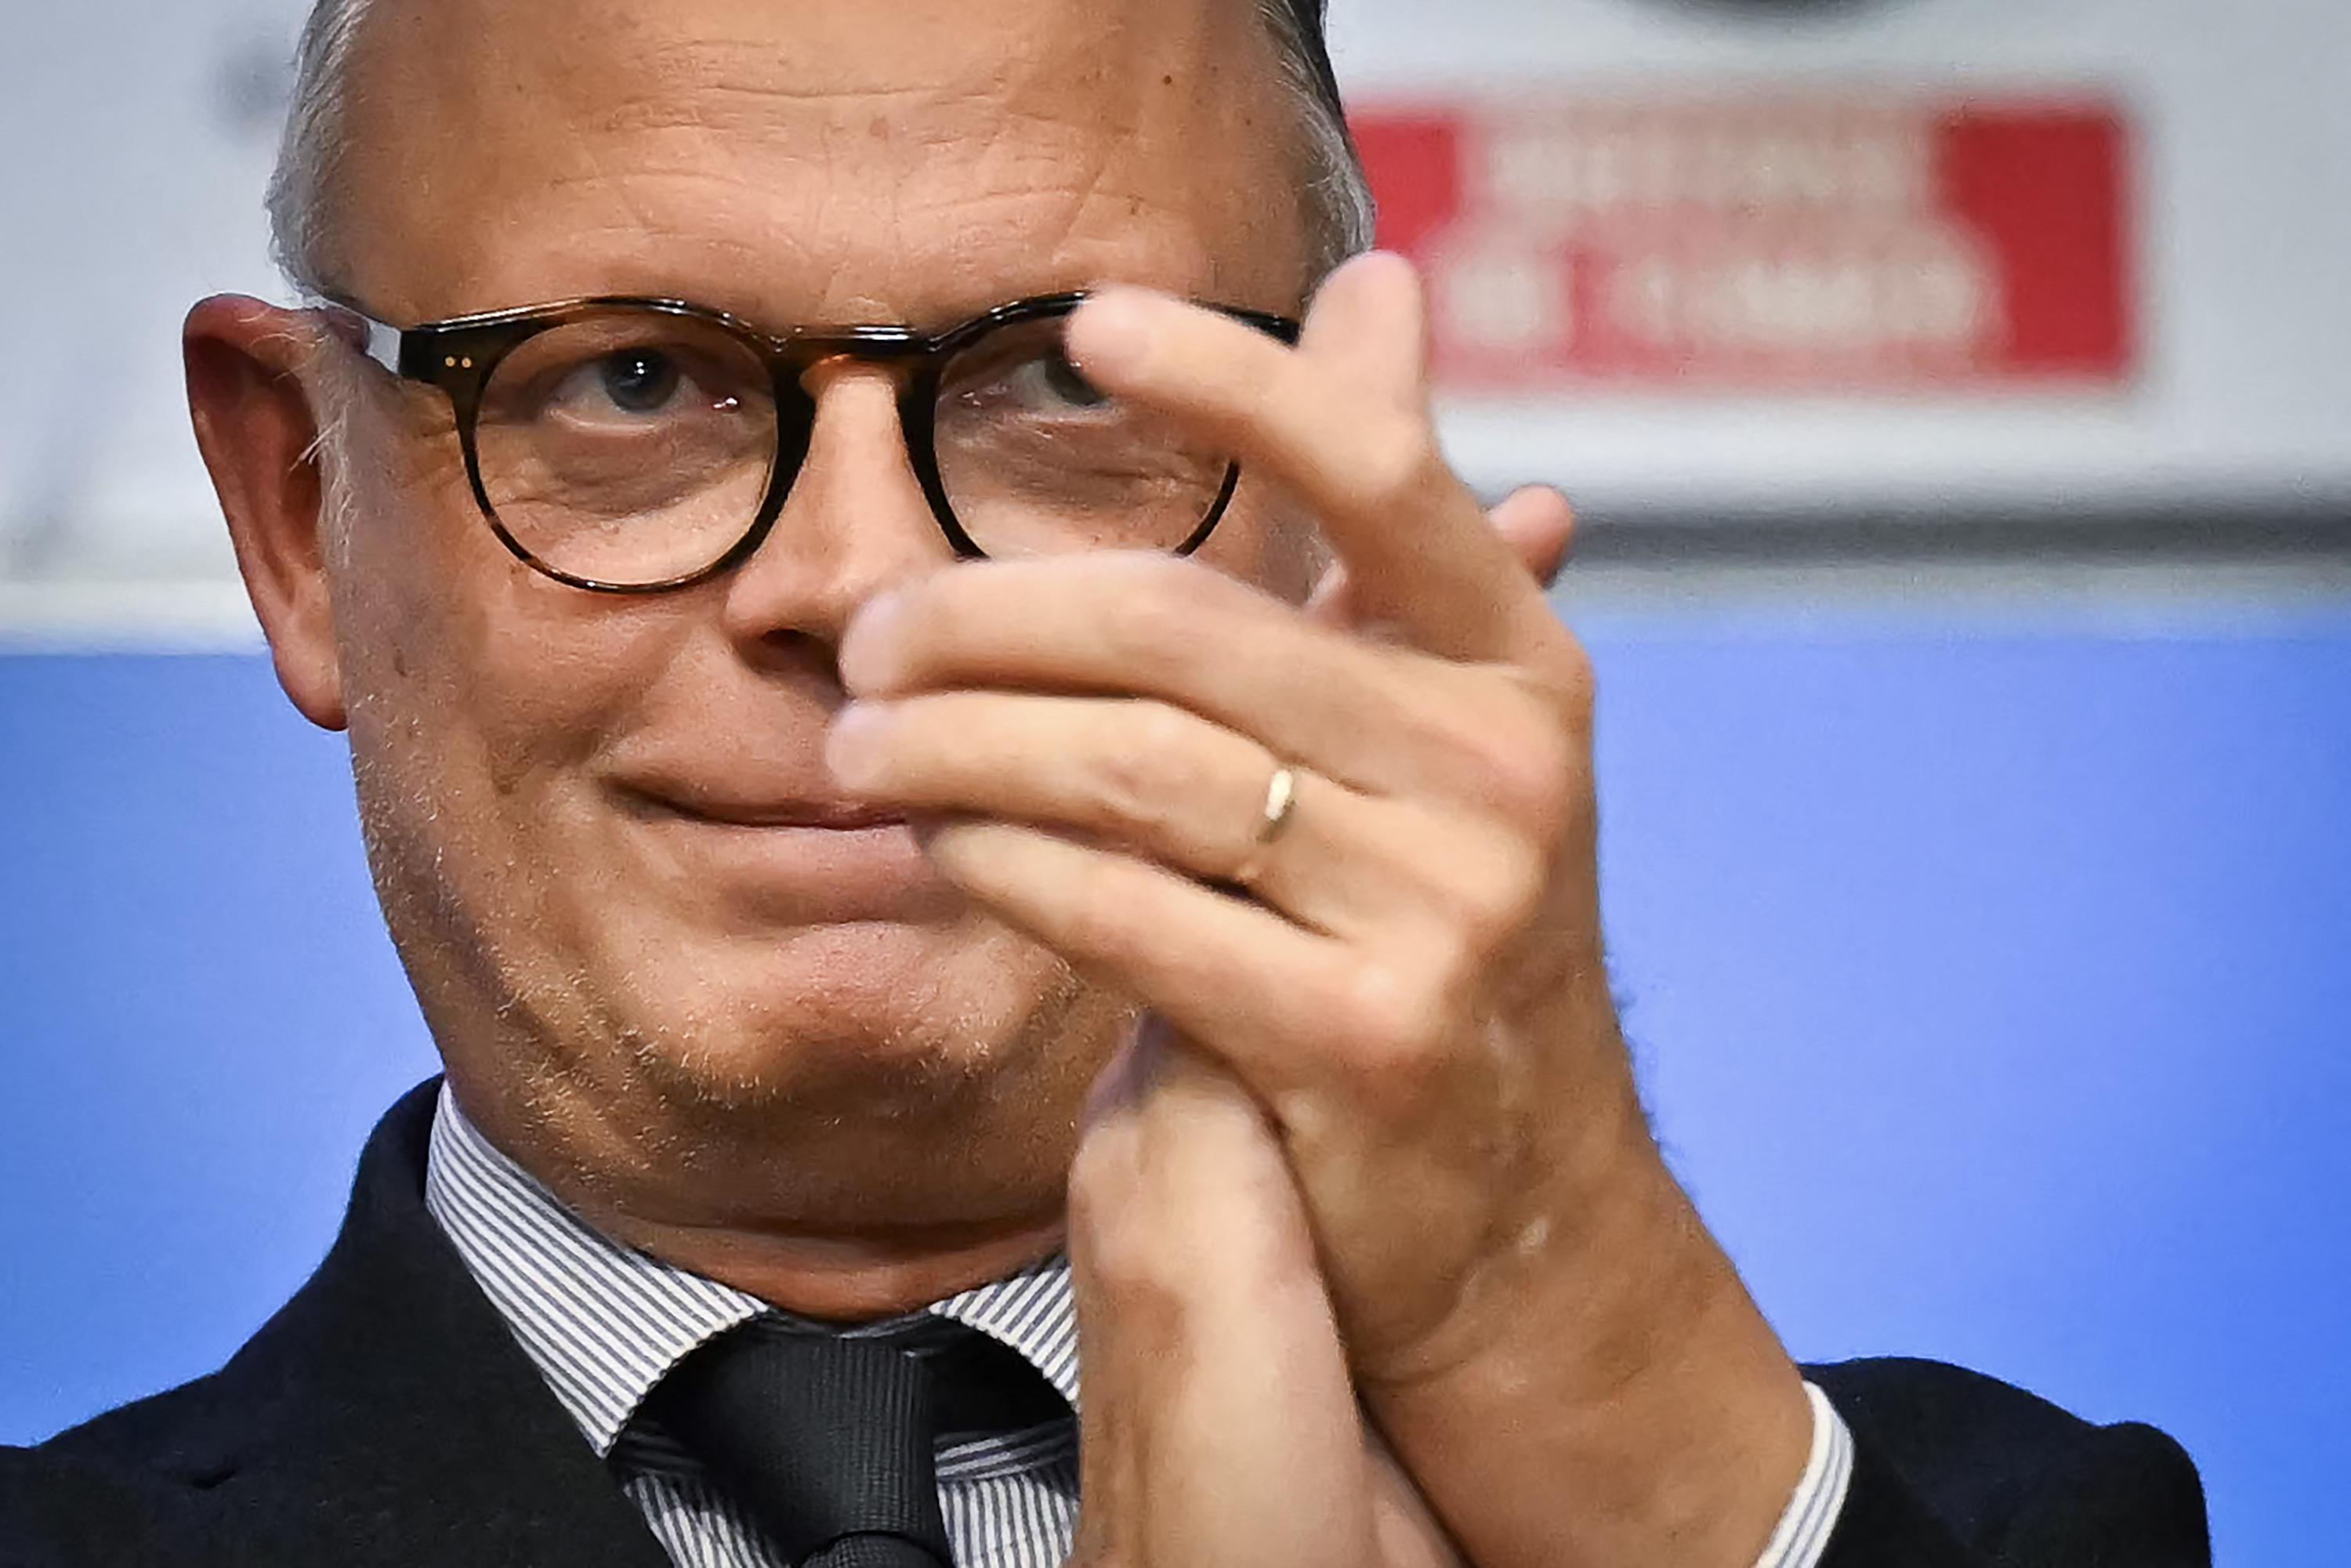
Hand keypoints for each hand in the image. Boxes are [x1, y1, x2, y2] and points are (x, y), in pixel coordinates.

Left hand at [831, 254, 1809, 1566]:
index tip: (1087, 324)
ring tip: (854, 744)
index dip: (1235, 381)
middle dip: (982, 617)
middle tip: (863, 635)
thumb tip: (1380, 285)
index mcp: (1518, 661)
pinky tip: (938, 842)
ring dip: (953, 743)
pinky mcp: (1360, 1045)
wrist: (1527, 1205)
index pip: (1378, 471)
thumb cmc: (1435, 921)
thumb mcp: (1450, 716)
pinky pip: (1125, 915)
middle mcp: (1501, 769)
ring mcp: (1442, 913)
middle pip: (1183, 631)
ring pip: (1130, 773)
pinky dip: (1002, 862)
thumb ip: (1387, 520)